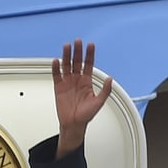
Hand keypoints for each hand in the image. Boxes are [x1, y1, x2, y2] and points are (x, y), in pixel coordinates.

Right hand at [53, 40, 112, 157]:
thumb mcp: (98, 103)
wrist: (74, 124)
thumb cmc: (86, 115)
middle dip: (77, 51)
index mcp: (86, 81)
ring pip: (66, 65)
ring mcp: (67, 82)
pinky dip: (56, 68)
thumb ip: (105, 91)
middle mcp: (77, 79)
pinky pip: (57, 75)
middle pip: (77, 61)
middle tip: (78, 42)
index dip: (90, 55)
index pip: (88, 64)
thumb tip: (110, 80)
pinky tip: (56, 61)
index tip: (91, 45)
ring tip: (67, 47)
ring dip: (66, 55)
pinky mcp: (59, 86)